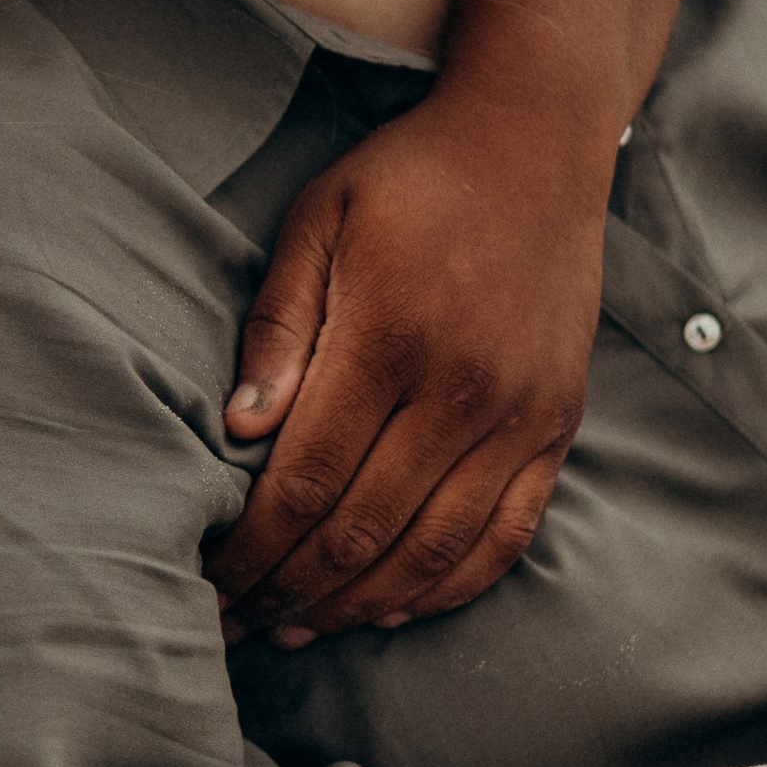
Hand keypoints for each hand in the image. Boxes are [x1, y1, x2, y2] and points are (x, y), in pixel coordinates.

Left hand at [211, 87, 603, 641]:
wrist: (537, 141)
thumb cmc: (409, 177)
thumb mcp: (319, 219)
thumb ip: (278, 327)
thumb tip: (240, 432)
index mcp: (391, 338)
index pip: (305, 482)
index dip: (252, 548)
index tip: (208, 579)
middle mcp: (463, 390)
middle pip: (362, 531)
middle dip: (287, 589)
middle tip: (233, 621)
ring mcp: (520, 416)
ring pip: (431, 552)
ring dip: (357, 604)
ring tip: (297, 625)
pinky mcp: (558, 426)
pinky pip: (505, 538)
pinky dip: (445, 587)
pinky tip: (390, 607)